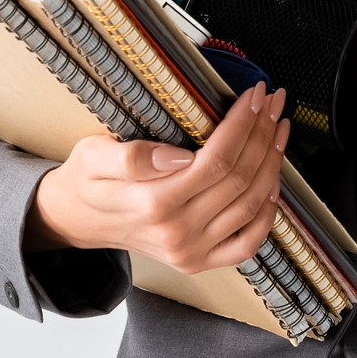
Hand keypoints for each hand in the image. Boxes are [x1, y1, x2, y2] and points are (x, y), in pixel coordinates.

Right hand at [26, 84, 291, 274]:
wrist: (78, 220)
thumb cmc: (88, 181)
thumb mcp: (93, 156)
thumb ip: (130, 157)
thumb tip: (177, 157)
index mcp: (153, 203)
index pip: (217, 158)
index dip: (243, 124)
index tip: (255, 95)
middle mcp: (177, 233)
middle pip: (240, 178)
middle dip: (263, 133)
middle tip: (274, 102)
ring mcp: (191, 252)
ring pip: (250, 204)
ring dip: (272, 162)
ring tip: (278, 128)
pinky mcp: (199, 262)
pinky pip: (247, 244)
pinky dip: (267, 214)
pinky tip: (273, 182)